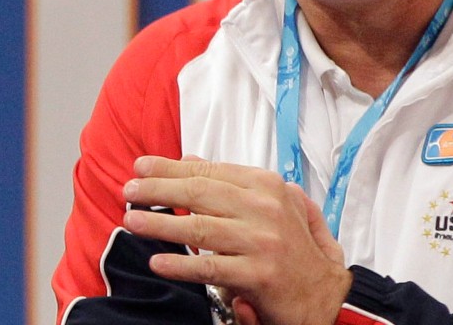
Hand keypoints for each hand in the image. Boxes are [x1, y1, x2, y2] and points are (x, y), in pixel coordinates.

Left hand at [122, 155, 351, 324]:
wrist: (323, 292)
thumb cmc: (292, 246)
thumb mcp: (271, 203)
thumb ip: (231, 183)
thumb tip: (189, 159)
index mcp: (268, 185)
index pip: (211, 171)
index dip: (171, 168)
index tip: (142, 167)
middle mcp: (266, 208)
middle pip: (201, 193)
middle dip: (159, 189)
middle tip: (129, 190)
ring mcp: (262, 241)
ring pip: (200, 228)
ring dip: (160, 224)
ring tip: (131, 220)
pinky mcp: (258, 275)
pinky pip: (210, 268)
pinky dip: (181, 265)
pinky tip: (157, 261)